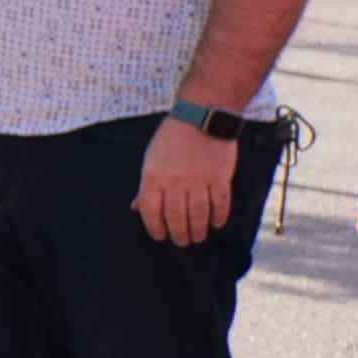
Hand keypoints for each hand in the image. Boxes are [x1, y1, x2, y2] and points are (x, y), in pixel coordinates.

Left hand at [136, 115, 238, 244]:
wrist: (201, 116)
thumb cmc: (171, 139)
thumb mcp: (150, 160)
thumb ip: (146, 186)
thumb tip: (137, 208)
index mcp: (154, 178)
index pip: (150, 212)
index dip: (154, 228)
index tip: (160, 236)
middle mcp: (176, 182)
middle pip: (176, 217)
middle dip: (179, 234)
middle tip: (182, 241)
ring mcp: (199, 180)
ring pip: (198, 215)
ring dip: (198, 230)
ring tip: (197, 237)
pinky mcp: (220, 177)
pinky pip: (221, 203)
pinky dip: (219, 217)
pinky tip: (216, 224)